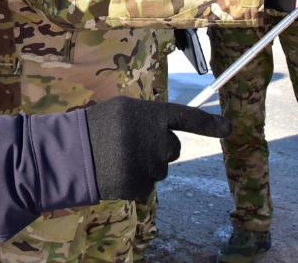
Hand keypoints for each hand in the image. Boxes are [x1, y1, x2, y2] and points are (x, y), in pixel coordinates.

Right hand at [85, 97, 230, 200]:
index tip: (228, 127)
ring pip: (160, 169)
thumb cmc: (95, 127)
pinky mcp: (140, 187)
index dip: (210, 123)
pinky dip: (134, 182)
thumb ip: (148, 117)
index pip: (187, 117)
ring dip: (146, 166)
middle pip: (173, 148)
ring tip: (119, 159)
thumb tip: (168, 129)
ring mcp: (148, 165)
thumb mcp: (122, 110)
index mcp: (149, 114)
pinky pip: (147, 187)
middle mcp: (154, 139)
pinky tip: (116, 173)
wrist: (69, 154)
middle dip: (159, 148)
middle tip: (133, 145)